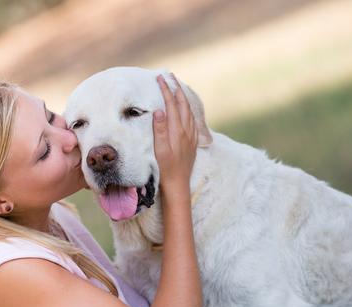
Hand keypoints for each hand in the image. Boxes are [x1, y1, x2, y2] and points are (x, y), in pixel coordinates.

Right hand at [153, 74, 198, 193]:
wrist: (178, 184)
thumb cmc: (165, 168)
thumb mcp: (159, 150)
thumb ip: (160, 130)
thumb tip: (160, 110)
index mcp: (177, 130)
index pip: (171, 104)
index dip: (166, 90)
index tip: (160, 78)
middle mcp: (187, 131)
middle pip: (183, 104)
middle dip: (176, 88)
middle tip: (170, 76)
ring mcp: (191, 136)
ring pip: (189, 110)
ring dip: (183, 97)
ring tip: (177, 88)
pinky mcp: (192, 141)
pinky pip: (192, 119)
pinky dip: (188, 109)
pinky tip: (186, 109)